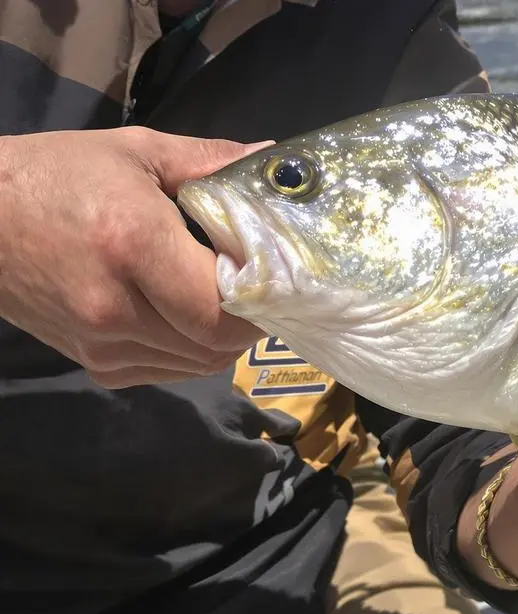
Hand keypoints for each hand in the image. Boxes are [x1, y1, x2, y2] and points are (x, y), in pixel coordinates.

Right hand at [0, 127, 272, 386]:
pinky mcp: (92, 363)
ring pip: (197, 364)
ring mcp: (99, 343)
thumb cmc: (57, 175)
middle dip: (249, 320)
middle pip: (216, 346)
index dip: (261, 301)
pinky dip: (189, 350)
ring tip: (220, 296)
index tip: (274, 274)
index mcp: (132, 246)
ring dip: (221, 338)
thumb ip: (212, 162)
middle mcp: (114, 307)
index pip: (223, 311)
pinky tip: (182, 314)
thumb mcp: (137, 153)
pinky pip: (167, 371)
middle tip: (257, 286)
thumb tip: (274, 159)